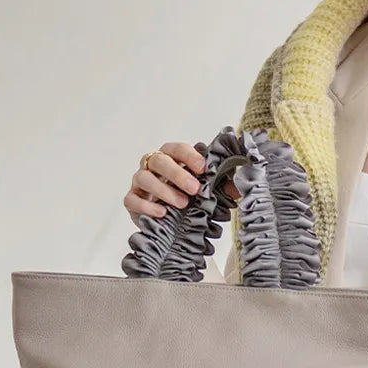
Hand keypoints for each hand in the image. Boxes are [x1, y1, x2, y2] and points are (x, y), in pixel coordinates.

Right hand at [124, 142, 242, 227]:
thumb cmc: (185, 195)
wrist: (167, 219)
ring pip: (144, 178)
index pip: (177, 148)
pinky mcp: (131, 200)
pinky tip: (162, 213)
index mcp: (170, 157)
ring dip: (164, 190)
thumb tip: (236, 189)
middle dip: (178, 173)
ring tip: (182, 204)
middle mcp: (152, 166)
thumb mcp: (204, 190)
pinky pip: (132, 200)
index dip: (190, 156)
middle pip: (159, 160)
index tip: (204, 169)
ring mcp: (139, 182)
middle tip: (195, 189)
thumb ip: (219, 185)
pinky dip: (147, 206)